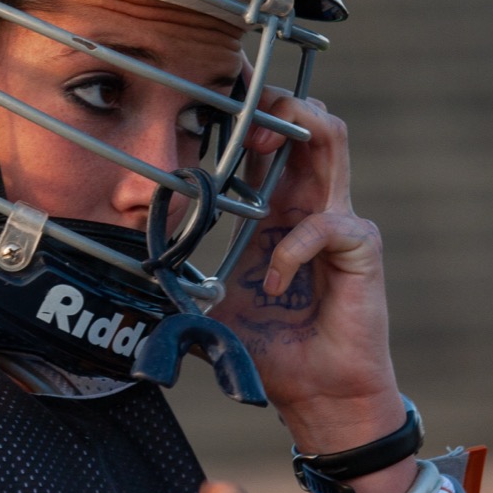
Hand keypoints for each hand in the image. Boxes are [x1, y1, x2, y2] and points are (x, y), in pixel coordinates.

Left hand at [216, 86, 401, 453]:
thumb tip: (131, 279)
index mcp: (279, 211)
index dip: (250, 111)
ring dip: (294, 132)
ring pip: (332, 140)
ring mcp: (340, 221)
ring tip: (258, 148)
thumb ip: (184, 286)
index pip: (271, 140)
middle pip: (310, 121)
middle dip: (274, 106)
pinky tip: (273, 283)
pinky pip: (327, 224)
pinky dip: (291, 249)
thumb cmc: (274, 349)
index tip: (220, 98)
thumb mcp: (215, 309)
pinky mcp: (360, 247)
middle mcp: (311, 205)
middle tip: (243, 125)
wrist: (317, 394)